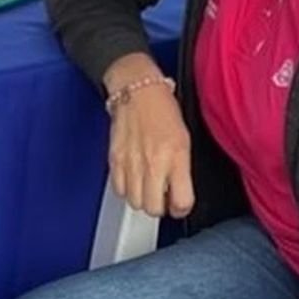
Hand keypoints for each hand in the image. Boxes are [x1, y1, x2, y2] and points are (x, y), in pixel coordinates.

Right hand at [109, 82, 194, 217]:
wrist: (136, 90)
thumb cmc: (162, 109)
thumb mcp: (184, 139)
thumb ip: (182, 169)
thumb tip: (177, 193)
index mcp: (176, 156)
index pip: (182, 202)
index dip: (182, 207)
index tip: (180, 202)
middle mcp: (153, 163)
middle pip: (154, 209)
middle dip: (160, 206)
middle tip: (163, 195)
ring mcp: (131, 163)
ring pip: (135, 202)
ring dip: (142, 198)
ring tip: (147, 185)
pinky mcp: (115, 160)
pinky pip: (118, 190)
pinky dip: (126, 189)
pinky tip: (133, 178)